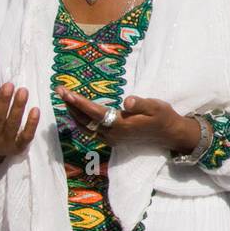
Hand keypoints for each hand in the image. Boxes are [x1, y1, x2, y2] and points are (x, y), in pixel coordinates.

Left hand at [55, 86, 199, 153]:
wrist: (170, 134)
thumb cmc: (163, 117)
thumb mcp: (157, 107)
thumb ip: (141, 104)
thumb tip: (127, 101)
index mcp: (121, 125)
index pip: (94, 112)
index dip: (79, 102)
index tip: (66, 92)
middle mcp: (112, 134)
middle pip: (85, 120)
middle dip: (70, 105)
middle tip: (59, 90)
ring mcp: (111, 139)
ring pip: (85, 127)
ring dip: (73, 114)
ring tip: (65, 99)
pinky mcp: (112, 140)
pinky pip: (90, 131)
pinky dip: (81, 121)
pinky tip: (77, 113)